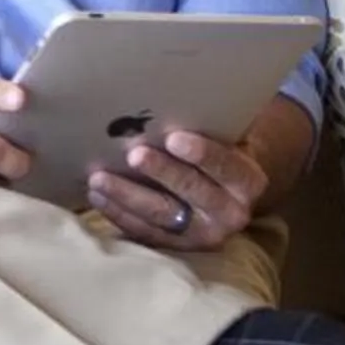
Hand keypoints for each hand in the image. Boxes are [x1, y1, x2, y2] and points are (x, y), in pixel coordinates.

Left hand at [87, 127, 271, 253]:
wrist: (221, 191)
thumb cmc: (217, 152)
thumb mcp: (224, 138)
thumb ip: (209, 124)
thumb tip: (177, 96)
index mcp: (247, 181)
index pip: (227, 167)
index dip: (202, 153)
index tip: (174, 138)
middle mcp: (231, 214)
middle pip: (193, 192)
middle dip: (161, 172)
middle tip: (133, 155)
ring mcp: (202, 235)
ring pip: (162, 215)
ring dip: (127, 195)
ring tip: (99, 178)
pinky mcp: (176, 247)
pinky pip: (144, 233)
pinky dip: (119, 214)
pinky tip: (98, 196)